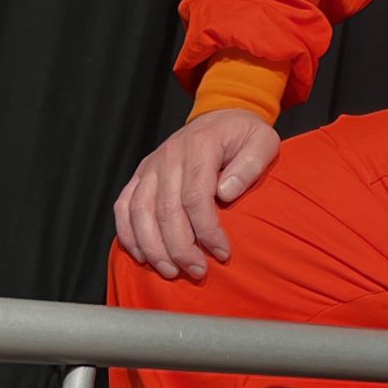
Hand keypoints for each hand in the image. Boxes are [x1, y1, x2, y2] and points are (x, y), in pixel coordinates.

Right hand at [113, 107, 281, 281]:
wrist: (220, 115)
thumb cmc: (242, 135)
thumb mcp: (263, 141)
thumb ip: (250, 165)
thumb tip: (226, 193)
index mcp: (200, 146)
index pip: (196, 196)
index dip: (207, 230)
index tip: (222, 252)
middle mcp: (170, 155)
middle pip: (166, 210)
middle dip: (181, 248)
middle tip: (198, 272)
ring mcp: (151, 165)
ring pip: (139, 212)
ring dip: (153, 248)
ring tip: (171, 271)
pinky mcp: (140, 175)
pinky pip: (123, 206)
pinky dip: (128, 234)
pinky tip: (142, 256)